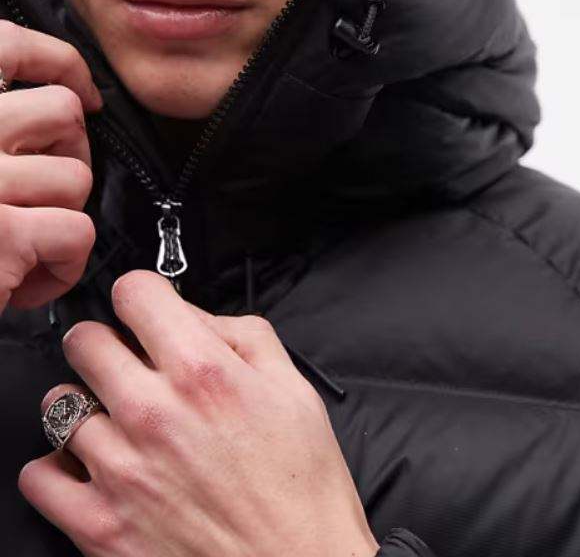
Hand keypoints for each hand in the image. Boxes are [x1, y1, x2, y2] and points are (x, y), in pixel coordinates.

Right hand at [0, 21, 101, 314]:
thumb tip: (58, 103)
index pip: (8, 46)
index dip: (60, 63)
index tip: (82, 91)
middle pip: (62, 113)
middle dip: (67, 154)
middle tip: (38, 192)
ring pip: (75, 176)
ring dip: (58, 215)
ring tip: (16, 241)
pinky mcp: (2, 233)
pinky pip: (77, 231)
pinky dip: (63, 265)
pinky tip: (23, 282)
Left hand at [18, 270, 379, 556]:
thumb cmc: (302, 489)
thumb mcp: (294, 389)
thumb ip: (243, 335)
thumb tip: (196, 316)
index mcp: (204, 373)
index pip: (134, 292)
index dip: (144, 295)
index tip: (148, 309)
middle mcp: (155, 414)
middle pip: (84, 340)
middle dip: (107, 341)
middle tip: (128, 362)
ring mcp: (121, 470)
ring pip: (58, 403)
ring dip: (85, 403)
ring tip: (116, 420)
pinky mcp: (100, 526)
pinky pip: (39, 475)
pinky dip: (59, 466)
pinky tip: (92, 466)